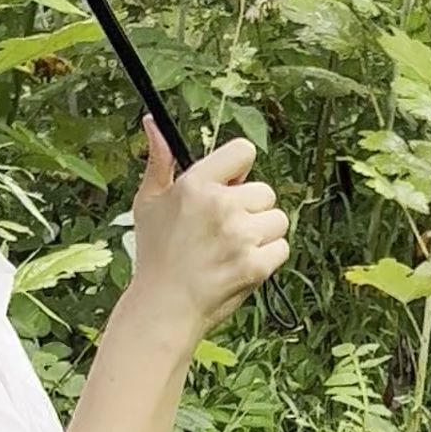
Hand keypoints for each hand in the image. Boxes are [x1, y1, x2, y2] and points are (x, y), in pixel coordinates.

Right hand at [125, 116, 289, 341]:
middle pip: (265, 191)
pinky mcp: (255, 265)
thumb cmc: (155, 255)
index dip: (241, 170)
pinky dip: (267, 259)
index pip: (244, 151)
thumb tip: (153, 123)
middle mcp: (220, 205)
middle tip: (225, 231)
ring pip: (277, 220)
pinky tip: (241, 266)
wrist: (163, 308)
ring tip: (233, 251)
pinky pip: (281, 249)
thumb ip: (159, 160)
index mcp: (196, 184)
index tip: (231, 188)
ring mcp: (240, 236)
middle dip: (251, 210)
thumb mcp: (148, 202)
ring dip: (262, 235)